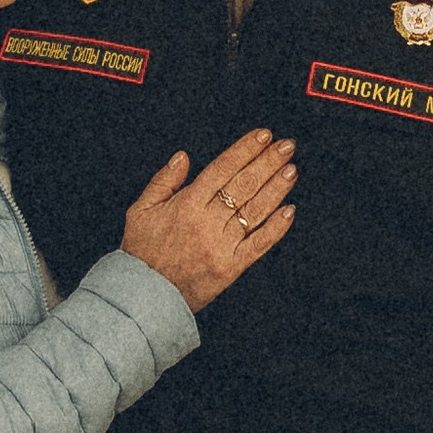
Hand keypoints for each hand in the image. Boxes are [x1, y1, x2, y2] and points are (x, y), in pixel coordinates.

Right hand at [119, 131, 296, 312]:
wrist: (144, 296)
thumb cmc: (141, 252)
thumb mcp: (141, 210)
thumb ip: (163, 181)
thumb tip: (183, 157)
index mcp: (186, 204)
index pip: (222, 169)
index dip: (245, 150)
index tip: (263, 136)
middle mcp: (207, 222)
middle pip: (244, 185)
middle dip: (268, 162)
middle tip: (287, 146)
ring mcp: (221, 245)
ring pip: (255, 211)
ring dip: (276, 189)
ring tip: (291, 170)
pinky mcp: (231, 267)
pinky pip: (259, 245)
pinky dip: (276, 228)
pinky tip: (289, 211)